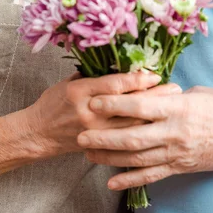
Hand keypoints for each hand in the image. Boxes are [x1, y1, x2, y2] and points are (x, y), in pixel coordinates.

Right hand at [22, 72, 180, 158]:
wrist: (37, 133)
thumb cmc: (53, 102)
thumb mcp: (70, 82)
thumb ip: (94, 77)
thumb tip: (122, 66)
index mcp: (80, 92)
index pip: (114, 86)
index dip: (137, 80)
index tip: (155, 75)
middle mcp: (89, 113)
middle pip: (128, 107)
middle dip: (154, 98)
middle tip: (175, 89)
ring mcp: (94, 132)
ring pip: (131, 126)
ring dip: (154, 116)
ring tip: (173, 107)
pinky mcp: (98, 146)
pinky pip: (124, 141)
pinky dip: (142, 133)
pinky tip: (156, 127)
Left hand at [78, 86, 212, 190]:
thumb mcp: (198, 92)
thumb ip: (170, 96)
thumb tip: (149, 94)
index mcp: (178, 108)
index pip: (139, 106)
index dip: (114, 105)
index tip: (93, 102)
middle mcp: (174, 132)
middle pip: (132, 137)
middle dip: (103, 137)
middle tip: (80, 135)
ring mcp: (177, 153)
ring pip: (137, 159)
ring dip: (110, 159)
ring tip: (88, 155)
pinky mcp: (181, 167)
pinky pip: (152, 176)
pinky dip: (131, 180)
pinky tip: (112, 182)